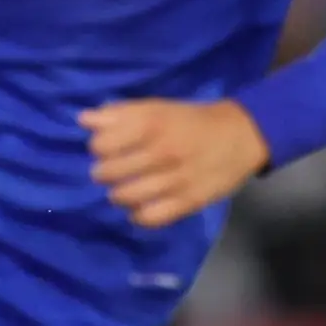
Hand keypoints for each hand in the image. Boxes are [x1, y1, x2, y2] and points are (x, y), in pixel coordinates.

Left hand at [82, 97, 269, 228]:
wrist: (241, 135)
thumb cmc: (191, 120)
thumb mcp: (157, 108)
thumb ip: (120, 113)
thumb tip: (83, 119)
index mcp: (152, 125)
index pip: (101, 145)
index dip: (98, 148)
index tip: (106, 148)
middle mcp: (162, 153)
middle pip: (109, 173)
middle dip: (104, 173)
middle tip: (112, 172)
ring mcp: (175, 180)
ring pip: (125, 196)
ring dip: (118, 194)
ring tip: (124, 189)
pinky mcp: (189, 202)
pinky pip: (150, 218)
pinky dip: (139, 215)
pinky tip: (141, 208)